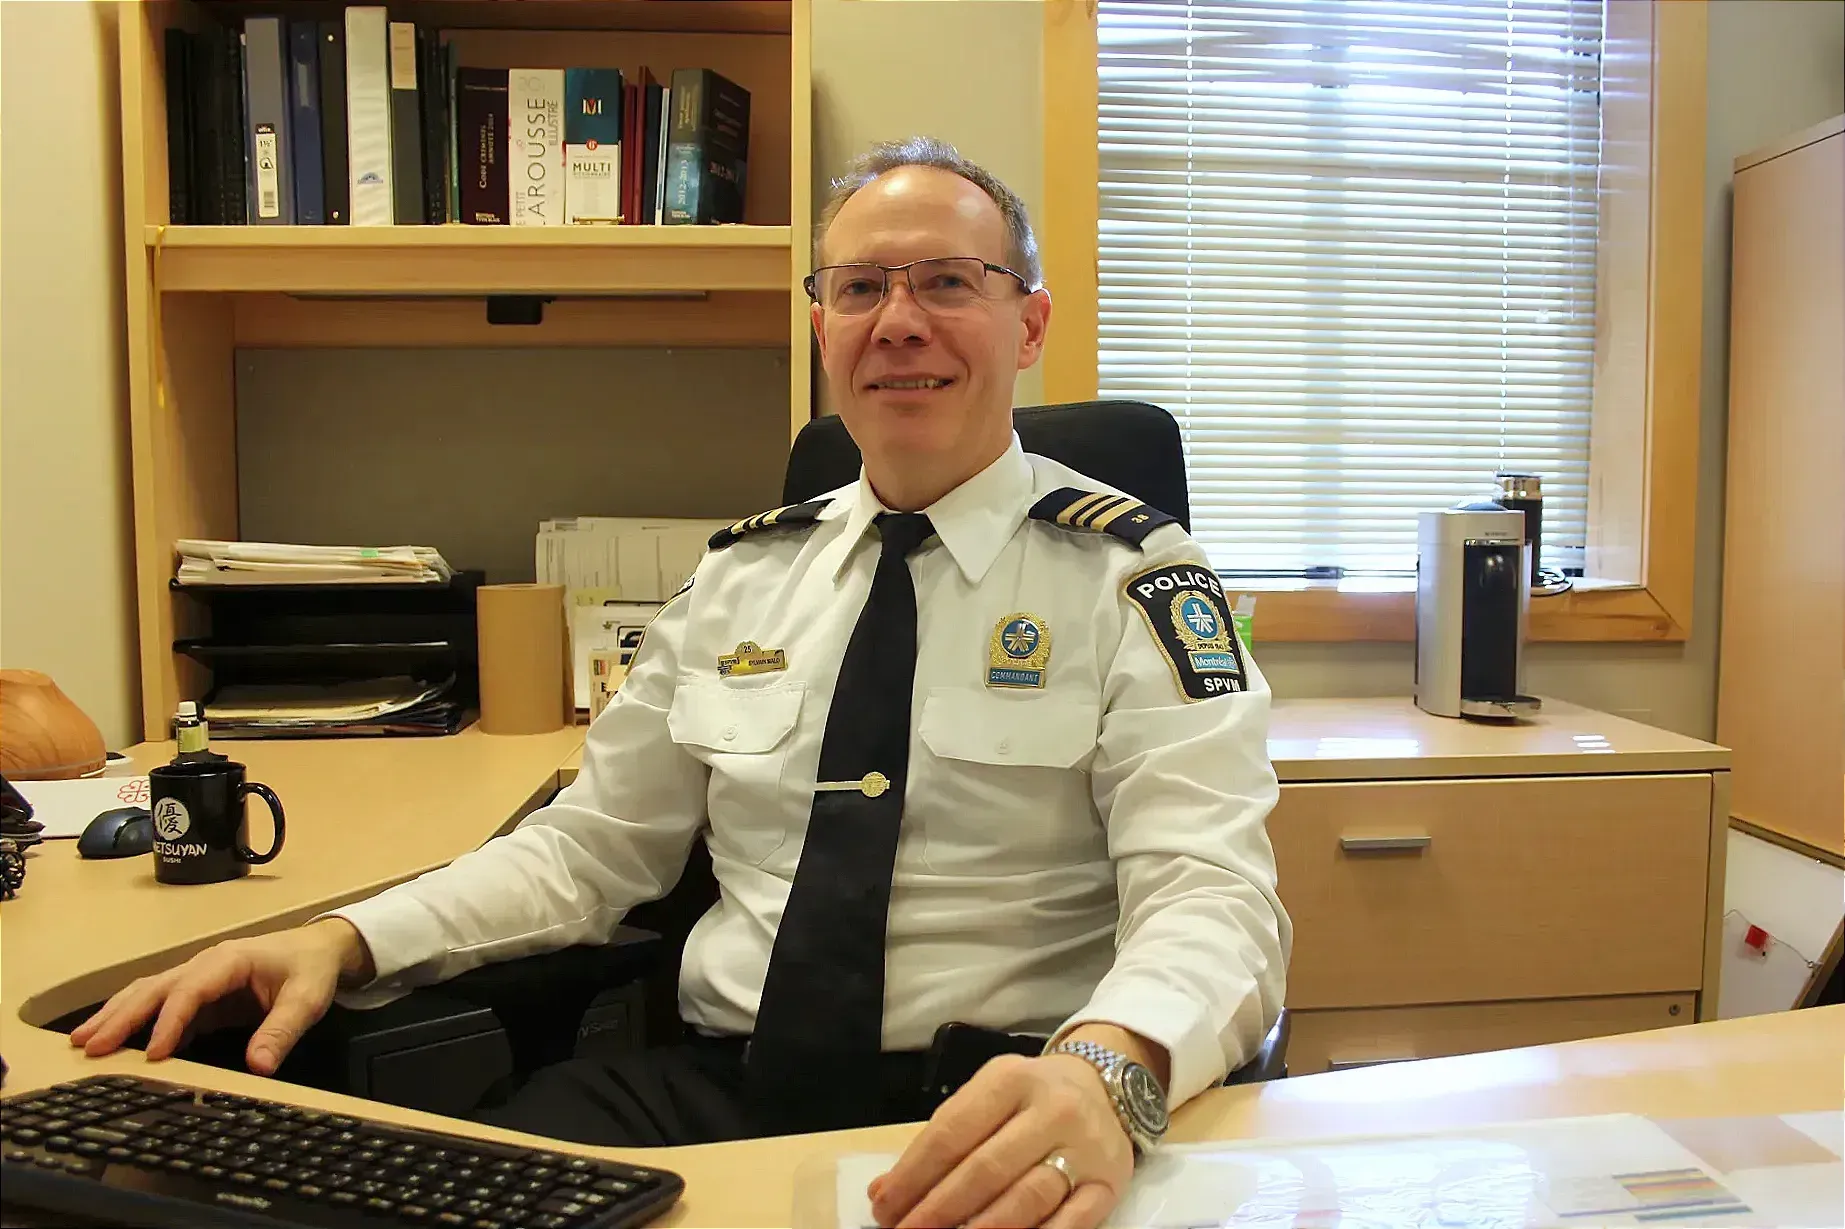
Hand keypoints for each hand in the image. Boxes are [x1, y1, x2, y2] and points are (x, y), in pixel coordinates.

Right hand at [68, 918, 372, 1074]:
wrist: (318, 949)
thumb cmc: (310, 970)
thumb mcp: (307, 999)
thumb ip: (282, 1030)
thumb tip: (258, 1067)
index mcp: (228, 961)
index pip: (190, 990)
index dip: (170, 1021)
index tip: (152, 1054)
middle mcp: (204, 966)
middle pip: (154, 989)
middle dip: (121, 1017)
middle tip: (89, 1048)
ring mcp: (197, 980)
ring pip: (147, 995)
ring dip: (116, 1017)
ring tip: (82, 1043)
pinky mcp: (198, 997)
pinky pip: (160, 1008)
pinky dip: (134, 1025)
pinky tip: (114, 1047)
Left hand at [868, 1052, 1133, 1228]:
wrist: (1104, 1088)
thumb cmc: (1030, 1096)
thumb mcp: (986, 1096)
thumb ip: (941, 1139)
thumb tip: (884, 1192)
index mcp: (1011, 1080)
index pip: (953, 1133)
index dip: (914, 1175)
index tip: (885, 1206)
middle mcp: (1052, 1110)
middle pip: (986, 1169)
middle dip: (939, 1209)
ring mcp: (1086, 1148)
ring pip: (1028, 1198)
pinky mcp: (1109, 1183)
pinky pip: (1071, 1223)